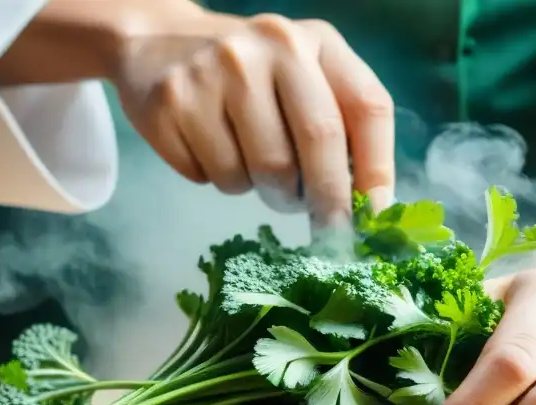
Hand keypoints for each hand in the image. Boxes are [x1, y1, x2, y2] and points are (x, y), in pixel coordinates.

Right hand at [0, 1, 394, 225]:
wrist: (158, 44)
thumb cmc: (251, 78)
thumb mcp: (303, 79)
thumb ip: (340, 128)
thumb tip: (368, 208)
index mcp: (315, 41)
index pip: (367, 107)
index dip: (377, 171)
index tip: (374, 218)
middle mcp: (270, 46)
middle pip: (318, 143)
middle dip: (328, 201)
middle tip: (329, 233)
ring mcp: (216, 71)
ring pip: (264, 171)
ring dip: (268, 192)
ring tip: (255, 167)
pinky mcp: (172, 103)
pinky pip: (214, 178)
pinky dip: (220, 181)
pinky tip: (212, 148)